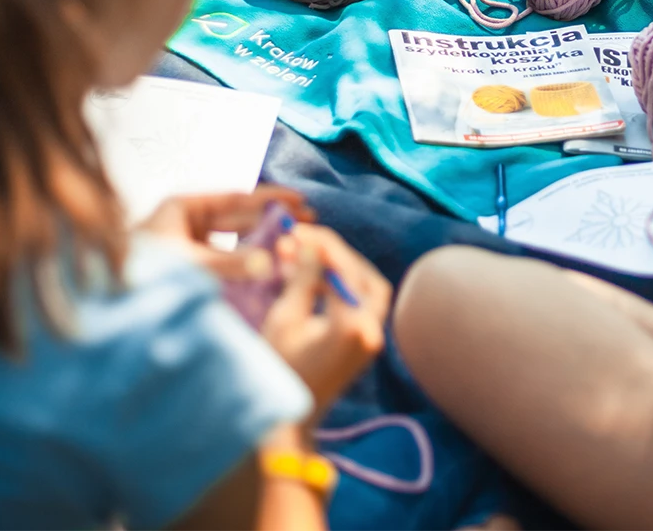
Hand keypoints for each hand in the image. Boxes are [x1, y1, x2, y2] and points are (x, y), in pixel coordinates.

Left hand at [139, 185, 313, 280]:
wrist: (104, 304)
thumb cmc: (139, 276)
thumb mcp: (190, 266)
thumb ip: (231, 263)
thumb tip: (269, 261)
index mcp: (182, 206)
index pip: (237, 197)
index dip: (270, 199)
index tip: (300, 200)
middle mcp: (184, 221)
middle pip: (238, 216)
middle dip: (272, 219)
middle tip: (307, 221)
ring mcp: (186, 244)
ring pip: (233, 238)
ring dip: (261, 240)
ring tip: (292, 242)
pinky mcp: (187, 268)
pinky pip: (223, 259)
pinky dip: (244, 261)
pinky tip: (266, 265)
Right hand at [263, 224, 391, 415]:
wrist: (288, 422)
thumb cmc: (279, 369)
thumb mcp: (285, 317)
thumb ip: (303, 276)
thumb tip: (309, 242)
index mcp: (351, 325)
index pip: (344, 269)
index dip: (323, 245)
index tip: (300, 230)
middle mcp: (372, 332)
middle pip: (364, 276)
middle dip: (336, 254)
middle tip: (307, 240)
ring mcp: (373, 340)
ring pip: (369, 288)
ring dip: (342, 268)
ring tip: (309, 256)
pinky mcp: (366, 345)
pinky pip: (363, 304)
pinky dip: (344, 286)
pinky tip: (316, 279)